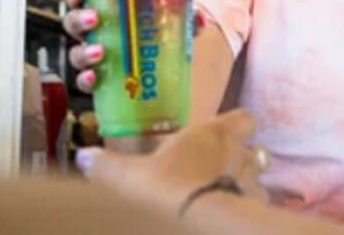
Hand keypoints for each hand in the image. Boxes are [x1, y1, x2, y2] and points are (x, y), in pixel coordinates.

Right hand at [63, 0, 206, 93]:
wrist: (162, 72)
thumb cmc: (157, 36)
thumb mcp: (171, 21)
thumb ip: (184, 18)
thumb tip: (198, 20)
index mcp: (106, 11)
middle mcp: (94, 33)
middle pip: (73, 24)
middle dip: (78, 20)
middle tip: (94, 18)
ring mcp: (94, 59)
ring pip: (76, 53)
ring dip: (84, 52)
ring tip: (100, 52)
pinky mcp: (99, 83)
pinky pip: (84, 83)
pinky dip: (86, 81)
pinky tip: (94, 79)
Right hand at [75, 110, 269, 213]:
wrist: (194, 225)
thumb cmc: (164, 189)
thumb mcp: (127, 175)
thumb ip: (106, 165)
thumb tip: (84, 157)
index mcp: (213, 134)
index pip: (242, 118)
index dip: (237, 124)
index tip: (226, 131)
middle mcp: (239, 155)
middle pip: (255, 149)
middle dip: (243, 157)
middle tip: (222, 168)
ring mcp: (251, 184)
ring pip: (259, 179)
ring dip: (247, 185)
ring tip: (227, 195)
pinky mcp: (254, 211)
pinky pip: (257, 207)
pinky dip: (247, 209)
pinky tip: (229, 217)